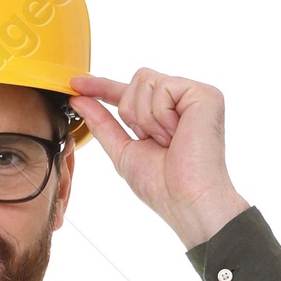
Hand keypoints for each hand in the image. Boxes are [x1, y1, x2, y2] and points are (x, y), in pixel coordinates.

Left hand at [68, 71, 250, 247]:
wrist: (186, 201)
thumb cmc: (162, 186)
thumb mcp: (123, 150)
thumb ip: (102, 123)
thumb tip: (78, 98)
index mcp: (165, 113)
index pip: (129, 91)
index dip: (102, 87)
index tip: (75, 84)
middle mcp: (182, 100)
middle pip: (137, 80)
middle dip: (132, 113)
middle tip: (154, 142)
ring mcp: (195, 95)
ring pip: (146, 81)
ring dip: (147, 119)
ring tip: (168, 141)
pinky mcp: (205, 94)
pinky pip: (163, 87)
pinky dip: (161, 116)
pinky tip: (177, 135)